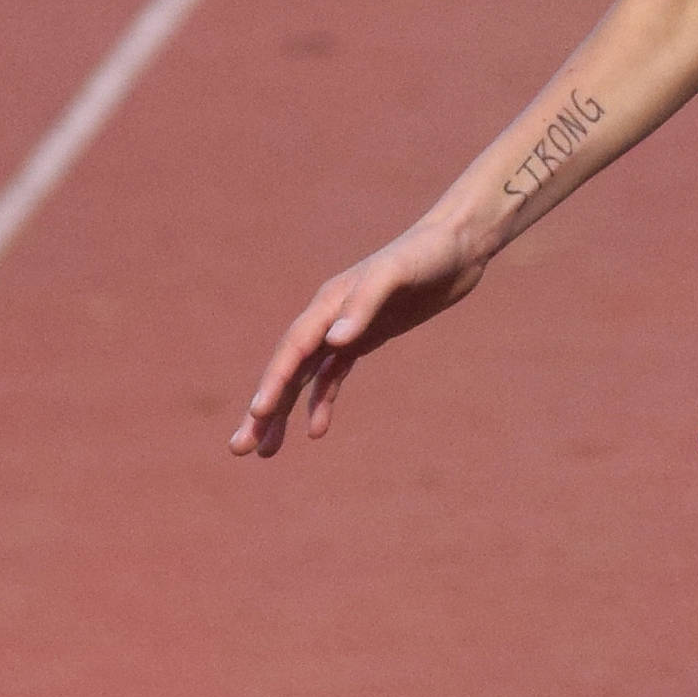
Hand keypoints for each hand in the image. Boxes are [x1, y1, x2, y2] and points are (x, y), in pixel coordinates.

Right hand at [228, 225, 485, 458]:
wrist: (457, 244)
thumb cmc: (426, 254)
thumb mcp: (397, 275)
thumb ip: (364, 306)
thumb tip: (333, 342)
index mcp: (330, 302)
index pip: (294, 348)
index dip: (275, 381)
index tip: (258, 414)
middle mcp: (329, 316)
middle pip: (288, 368)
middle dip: (265, 408)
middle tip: (240, 448)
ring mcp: (346, 328)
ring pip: (304, 377)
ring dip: (284, 411)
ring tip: (267, 452)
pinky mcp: (366, 336)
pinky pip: (333, 374)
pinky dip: (322, 401)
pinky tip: (316, 430)